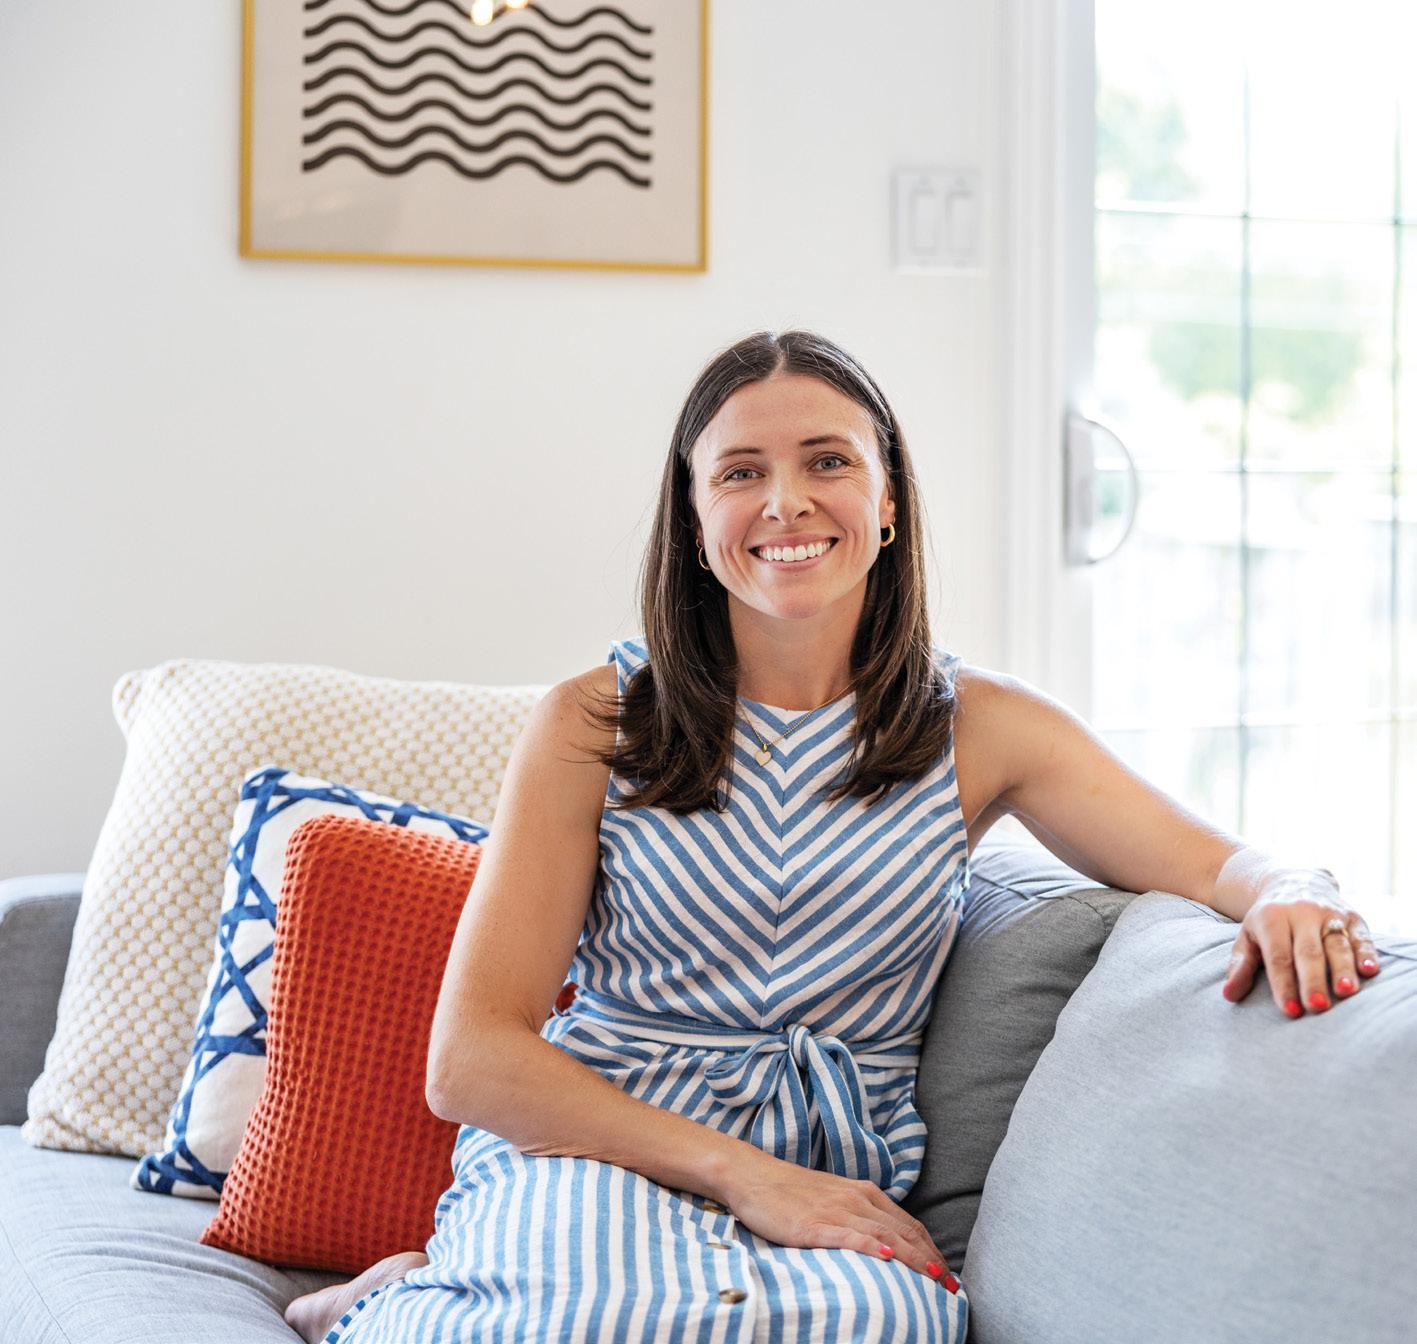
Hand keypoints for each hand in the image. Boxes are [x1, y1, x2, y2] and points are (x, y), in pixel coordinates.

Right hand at [717, 1153, 958, 1290]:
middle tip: (953, 1286)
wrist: (753, 1176)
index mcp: (863, 1192)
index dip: (932, 1249)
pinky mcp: (814, 1224)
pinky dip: (872, 1246)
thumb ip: (858, 1215)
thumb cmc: (790, 1192)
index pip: (909, 1224)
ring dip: (914, 1258)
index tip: (949, 1273)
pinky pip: (849, 1235)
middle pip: (905, 1232)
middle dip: (932, 1259)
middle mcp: (856, 1199)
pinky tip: (887, 1259)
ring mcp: (836, 1210)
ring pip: (885, 1235)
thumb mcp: (832, 1199)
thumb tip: (884, 1243)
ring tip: (935, 1278)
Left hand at [1221, 867, 1380, 1017]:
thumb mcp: (1248, 936)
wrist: (1294, 880)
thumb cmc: (1268, 920)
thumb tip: (1228, 995)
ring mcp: (1329, 913)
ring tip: (1345, 992)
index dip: (1284, 984)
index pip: (1278, 956)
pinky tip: (1370, 971)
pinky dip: (1368, 953)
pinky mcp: (1353, 915)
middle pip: (1308, 952)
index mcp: (1271, 918)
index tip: (1290, 1011)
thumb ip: (1240, 965)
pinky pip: (1361, 935)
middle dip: (1312, 980)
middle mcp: (1301, 913)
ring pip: (1337, 944)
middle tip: (1317, 1007)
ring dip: (1342, 969)